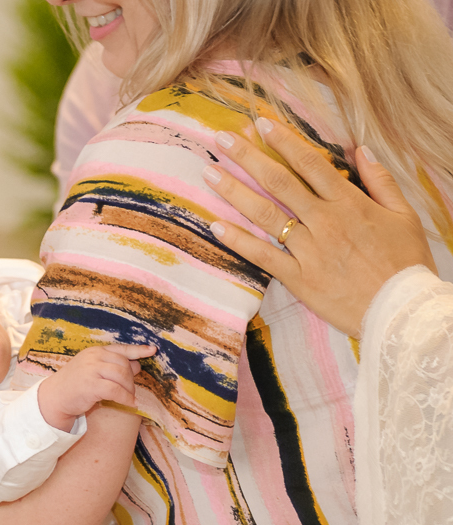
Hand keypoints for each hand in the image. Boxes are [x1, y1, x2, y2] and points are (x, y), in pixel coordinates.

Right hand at [37, 343, 155, 430]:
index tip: (152, 350)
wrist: (54, 398)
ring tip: (129, 398)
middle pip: (124, 364)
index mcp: (94, 352)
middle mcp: (93, 357)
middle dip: (131, 379)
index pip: (120, 349)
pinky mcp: (91, 385)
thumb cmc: (75, 385)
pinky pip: (116, 390)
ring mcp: (91, 370)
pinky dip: (126, 398)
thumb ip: (112, 367)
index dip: (138, 350)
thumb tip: (137, 366)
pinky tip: (130, 404)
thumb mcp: (93, 371)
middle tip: (130, 391)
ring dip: (129, 389)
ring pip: (122, 376)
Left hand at [203, 117, 435, 337]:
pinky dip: (238, 241)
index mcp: (349, 203)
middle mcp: (324, 221)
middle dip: (248, 157)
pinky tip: (215, 226)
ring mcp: (308, 249)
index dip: (283, 141)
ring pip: (265, 214)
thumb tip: (362, 149)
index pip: (310, 163)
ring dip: (234, 191)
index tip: (261, 123)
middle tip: (222, 139)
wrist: (401, 309)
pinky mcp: (298, 277)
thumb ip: (381, 180)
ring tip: (209, 173)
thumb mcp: (404, 215)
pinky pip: (262, 255)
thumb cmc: (405, 262)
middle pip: (279, 182)